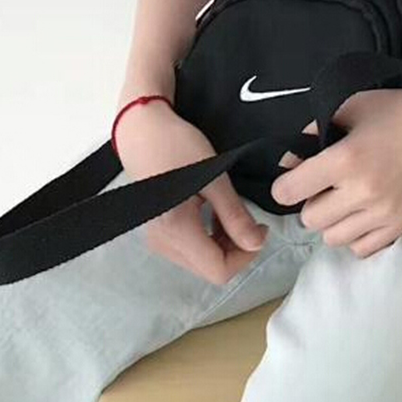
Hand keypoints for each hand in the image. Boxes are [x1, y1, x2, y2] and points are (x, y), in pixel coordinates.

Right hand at [114, 99, 269, 283]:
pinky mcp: (158, 231)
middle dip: (237, 248)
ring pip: (202, 260)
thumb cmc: (175, 146)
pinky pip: (190, 247)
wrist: (142, 131)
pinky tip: (215, 211)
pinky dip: (210, 235)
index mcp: (176, 230)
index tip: (260, 229)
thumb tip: (256, 243)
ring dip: (224, 241)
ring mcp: (157, 239)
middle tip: (249, 218)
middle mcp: (162, 242)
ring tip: (231, 210)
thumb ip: (234, 214)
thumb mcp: (214, 177)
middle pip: (210, 268)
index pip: (218, 270)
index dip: (246, 256)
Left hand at [270, 84, 401, 258]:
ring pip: (332, 238)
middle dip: (312, 202)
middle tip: (327, 185)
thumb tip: (287, 163)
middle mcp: (362, 191)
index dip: (286, 185)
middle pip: (309, 219)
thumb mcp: (349, 108)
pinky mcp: (401, 225)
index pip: (289, 191)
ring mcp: (384, 212)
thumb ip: (313, 132)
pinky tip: (363, 213)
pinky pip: (361, 249)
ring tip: (347, 199)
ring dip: (333, 220)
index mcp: (345, 159)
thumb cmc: (397, 109)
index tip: (294, 179)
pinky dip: (356, 234)